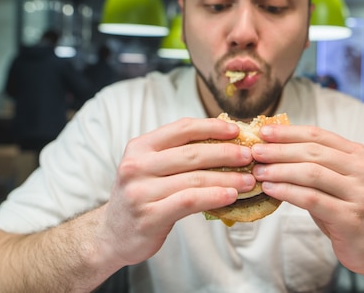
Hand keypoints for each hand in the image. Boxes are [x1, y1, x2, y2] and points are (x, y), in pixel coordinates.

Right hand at [98, 117, 256, 266]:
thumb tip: (225, 142)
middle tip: (250, 156)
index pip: (182, 128)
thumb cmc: (142, 196)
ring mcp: (141, 191)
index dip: (212, 127)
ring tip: (249, 180)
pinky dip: (214, 197)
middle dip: (226, 153)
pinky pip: (190, 201)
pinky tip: (231, 196)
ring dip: (227, 178)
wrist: (113, 235)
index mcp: (140, 147)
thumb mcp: (150, 167)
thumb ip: (178, 154)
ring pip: (195, 179)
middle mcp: (137, 165)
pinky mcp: (149, 215)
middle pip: (192, 153)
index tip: (237, 130)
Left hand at [251, 124, 363, 272]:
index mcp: (357, 154)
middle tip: (255, 152)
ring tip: (259, 172)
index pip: (318, 135)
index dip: (288, 132)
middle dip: (279, 151)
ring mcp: (360, 194)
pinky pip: (312, 199)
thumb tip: (271, 146)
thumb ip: (312, 163)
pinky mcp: (351, 217)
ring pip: (311, 174)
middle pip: (313, 152)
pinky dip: (287, 192)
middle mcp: (363, 170)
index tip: (263, 132)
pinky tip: (270, 190)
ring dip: (280, 171)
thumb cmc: (343, 209)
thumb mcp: (332, 180)